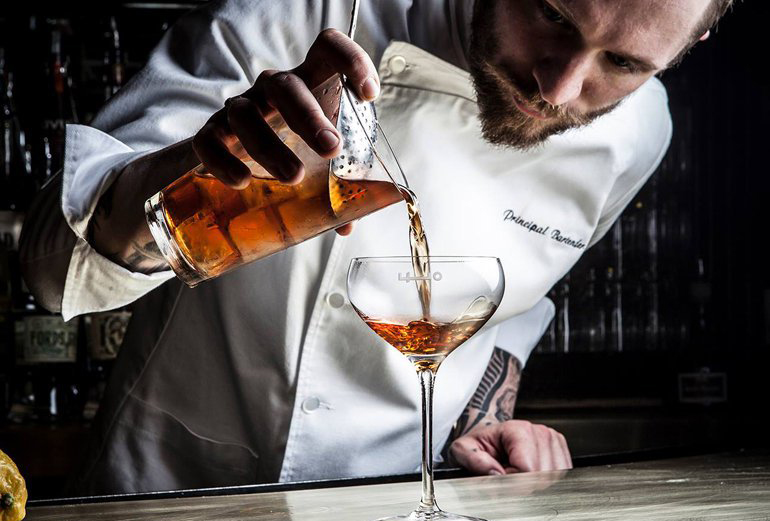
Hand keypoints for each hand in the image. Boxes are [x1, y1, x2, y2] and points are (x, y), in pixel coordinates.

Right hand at [192, 29, 378, 234]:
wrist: (230, 156)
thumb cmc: (290, 152)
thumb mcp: (320, 160)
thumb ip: (337, 187)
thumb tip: (346, 223)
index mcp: (308, 85)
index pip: (327, 50)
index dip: (350, 61)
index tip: (368, 94)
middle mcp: (272, 90)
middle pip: (287, 86)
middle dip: (310, 117)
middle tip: (331, 148)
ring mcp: (239, 109)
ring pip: (247, 115)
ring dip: (271, 146)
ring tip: (293, 177)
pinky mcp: (211, 133)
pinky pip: (210, 141)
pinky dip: (225, 161)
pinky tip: (243, 181)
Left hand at [449, 420, 571, 474]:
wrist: (490, 436)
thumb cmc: (480, 443)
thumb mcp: (463, 449)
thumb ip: (474, 460)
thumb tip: (495, 473)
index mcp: (517, 429)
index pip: (527, 469)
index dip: (512, 480)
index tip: (500, 475)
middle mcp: (539, 432)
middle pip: (542, 475)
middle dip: (523, 483)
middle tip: (507, 474)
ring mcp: (553, 441)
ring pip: (554, 478)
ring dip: (535, 483)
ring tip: (517, 472)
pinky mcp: (560, 452)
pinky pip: (561, 478)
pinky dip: (545, 482)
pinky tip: (529, 474)